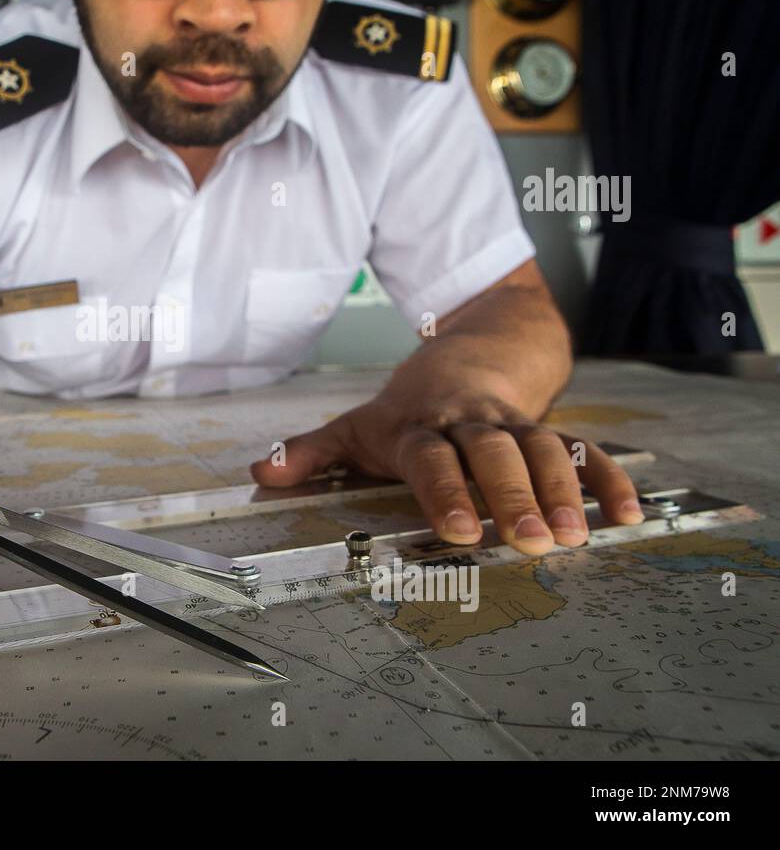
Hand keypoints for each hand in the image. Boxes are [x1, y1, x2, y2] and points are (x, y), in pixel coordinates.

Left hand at [250, 389, 643, 555]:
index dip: (445, 490)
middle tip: (531, 540)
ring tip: (577, 535)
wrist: (474, 350)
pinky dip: (606, 477)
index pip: (431, 458)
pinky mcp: (549, 426)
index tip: (459, 528)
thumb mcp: (359, 424)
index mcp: (419, 426)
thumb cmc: (410, 405)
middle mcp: (470, 422)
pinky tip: (628, 513)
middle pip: (492, 454)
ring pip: (540, 449)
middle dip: (513, 496)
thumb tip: (262, 471)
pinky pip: (582, 449)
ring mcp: (514, 422)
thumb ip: (314, 451)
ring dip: (562, 491)